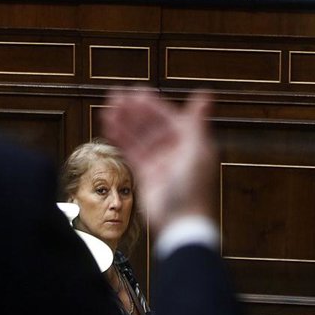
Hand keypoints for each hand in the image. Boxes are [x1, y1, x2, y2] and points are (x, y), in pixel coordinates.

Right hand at [100, 89, 215, 229]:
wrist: (180, 223)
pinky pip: (131, 150)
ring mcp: (159, 160)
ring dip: (124, 121)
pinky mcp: (146, 172)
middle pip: (150, 124)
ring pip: (138, 135)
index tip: (136, 92)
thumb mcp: (197, 150)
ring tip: (108, 107)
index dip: (151, 104)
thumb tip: (205, 93)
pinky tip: (109, 125)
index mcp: (190, 141)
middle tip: (116, 95)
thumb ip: (197, 120)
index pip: (168, 117)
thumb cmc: (194, 189)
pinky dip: (120, 138)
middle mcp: (175, 148)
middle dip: (133, 110)